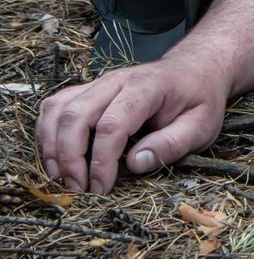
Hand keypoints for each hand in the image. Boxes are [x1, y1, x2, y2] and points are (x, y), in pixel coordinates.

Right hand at [35, 56, 228, 193]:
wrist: (196, 69)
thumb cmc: (199, 99)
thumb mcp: (202, 126)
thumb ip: (172, 144)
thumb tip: (135, 163)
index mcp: (147, 87)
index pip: (113, 124)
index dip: (102, 160)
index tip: (101, 188)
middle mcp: (116, 80)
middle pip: (76, 115)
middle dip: (69, 157)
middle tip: (77, 189)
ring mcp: (99, 83)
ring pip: (58, 109)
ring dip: (52, 146)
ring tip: (62, 178)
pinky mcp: (88, 90)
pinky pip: (55, 106)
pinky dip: (47, 132)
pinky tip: (56, 158)